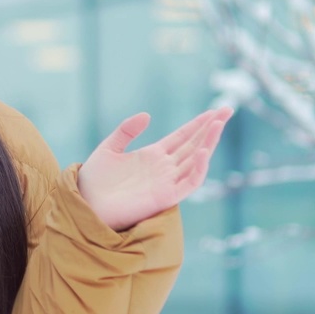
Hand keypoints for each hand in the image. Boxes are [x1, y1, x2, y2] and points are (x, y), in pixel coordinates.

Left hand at [77, 107, 233, 231]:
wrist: (86, 204)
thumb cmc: (95, 180)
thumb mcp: (109, 148)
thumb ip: (127, 130)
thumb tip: (147, 115)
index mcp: (153, 155)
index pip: (183, 137)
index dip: (198, 124)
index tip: (214, 110)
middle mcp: (164, 168)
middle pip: (194, 145)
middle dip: (211, 128)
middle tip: (228, 109)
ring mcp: (167, 182)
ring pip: (195, 160)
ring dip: (208, 142)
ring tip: (219, 123)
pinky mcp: (165, 197)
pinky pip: (189, 182)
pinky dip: (198, 168)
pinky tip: (203, 151)